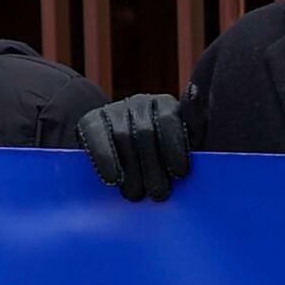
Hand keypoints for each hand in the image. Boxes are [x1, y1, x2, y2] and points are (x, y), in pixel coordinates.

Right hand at [78, 91, 192, 201]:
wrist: (122, 163)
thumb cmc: (164, 158)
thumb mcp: (187, 145)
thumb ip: (194, 123)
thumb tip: (193, 89)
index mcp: (166, 105)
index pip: (170, 118)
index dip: (175, 146)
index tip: (180, 174)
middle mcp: (140, 102)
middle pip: (145, 132)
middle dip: (153, 167)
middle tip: (158, 194)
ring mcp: (114, 109)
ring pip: (123, 136)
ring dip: (131, 170)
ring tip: (137, 195)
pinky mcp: (90, 120)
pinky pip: (97, 136)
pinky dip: (106, 159)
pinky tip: (113, 180)